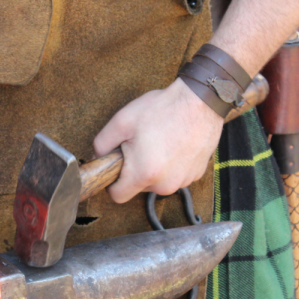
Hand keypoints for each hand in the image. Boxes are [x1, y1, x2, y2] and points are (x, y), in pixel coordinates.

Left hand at [93, 79, 223, 203]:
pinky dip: (172, 165)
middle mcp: (166, 184)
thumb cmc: (163, 109)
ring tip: (159, 141)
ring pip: (158, 182)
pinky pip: (175, 176)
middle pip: (138, 187)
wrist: (200, 101)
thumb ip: (101, 144)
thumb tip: (98, 157)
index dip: (112, 182)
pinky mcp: (196, 175)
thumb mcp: (121, 121)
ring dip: (155, 167)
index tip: (117, 167)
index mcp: (144, 174)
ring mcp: (183, 181)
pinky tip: (174, 144)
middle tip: (141, 144)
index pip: (118, 196)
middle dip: (135, 170)